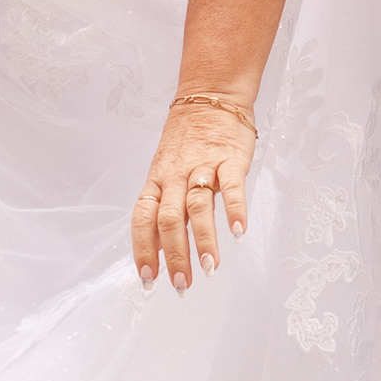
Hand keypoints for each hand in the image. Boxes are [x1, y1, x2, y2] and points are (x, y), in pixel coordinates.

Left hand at [130, 97, 254, 291]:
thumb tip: (157, 251)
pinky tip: (239, 231)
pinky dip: (234, 208)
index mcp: (156, 181)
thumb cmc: (187, 140)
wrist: (210, 96)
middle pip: (168, 219)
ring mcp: (202, 166)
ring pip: (197, 206)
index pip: (142, 219)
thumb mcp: (166, 172)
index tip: (149, 279)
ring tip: (210, 267)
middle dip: (174, 254)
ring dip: (202, 239)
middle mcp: (175, 176)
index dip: (143, 249)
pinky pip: (231, 186)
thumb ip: (163, 210)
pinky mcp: (229, 159)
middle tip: (182, 284)